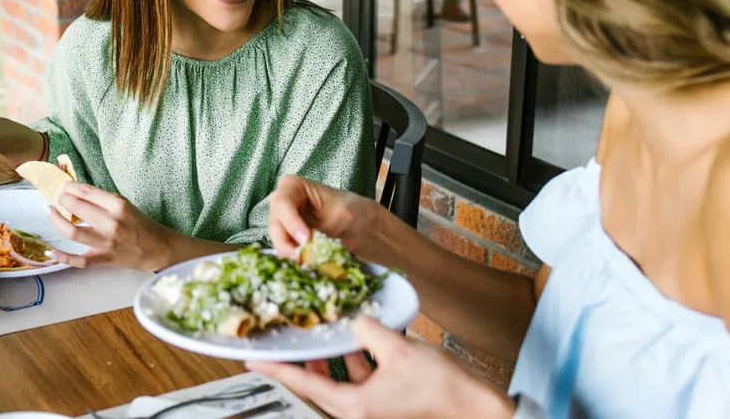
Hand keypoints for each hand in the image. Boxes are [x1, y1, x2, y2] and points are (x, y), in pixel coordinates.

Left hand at [44, 183, 173, 271]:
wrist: (158, 248)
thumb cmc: (141, 224)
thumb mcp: (125, 205)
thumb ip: (103, 200)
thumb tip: (77, 193)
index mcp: (118, 205)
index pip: (87, 192)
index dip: (69, 187)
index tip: (63, 186)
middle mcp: (111, 223)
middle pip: (76, 208)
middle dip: (61, 199)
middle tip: (56, 197)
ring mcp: (106, 242)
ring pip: (72, 232)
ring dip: (56, 221)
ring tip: (50, 212)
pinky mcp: (103, 259)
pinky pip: (78, 260)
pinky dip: (63, 257)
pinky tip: (51, 251)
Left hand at [246, 317, 515, 418]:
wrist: (475, 409)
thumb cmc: (441, 389)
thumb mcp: (399, 349)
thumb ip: (369, 330)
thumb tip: (356, 320)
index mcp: (355, 406)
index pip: (304, 384)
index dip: (276, 370)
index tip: (254, 361)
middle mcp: (358, 413)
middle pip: (316, 385)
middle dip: (301, 362)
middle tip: (282, 343)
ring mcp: (371, 410)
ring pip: (337, 382)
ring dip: (329, 361)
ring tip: (317, 337)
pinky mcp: (385, 404)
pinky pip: (358, 382)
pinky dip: (353, 363)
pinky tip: (356, 341)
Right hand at [267, 175, 382, 258]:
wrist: (361, 227)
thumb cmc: (352, 211)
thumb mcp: (342, 214)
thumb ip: (322, 229)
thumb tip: (307, 251)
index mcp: (294, 186)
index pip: (282, 203)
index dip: (290, 222)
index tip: (306, 239)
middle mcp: (283, 204)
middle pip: (275, 224)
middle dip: (287, 243)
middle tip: (302, 258)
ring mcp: (284, 223)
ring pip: (277, 241)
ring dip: (291, 254)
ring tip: (308, 263)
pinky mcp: (288, 241)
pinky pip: (285, 252)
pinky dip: (294, 260)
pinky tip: (307, 264)